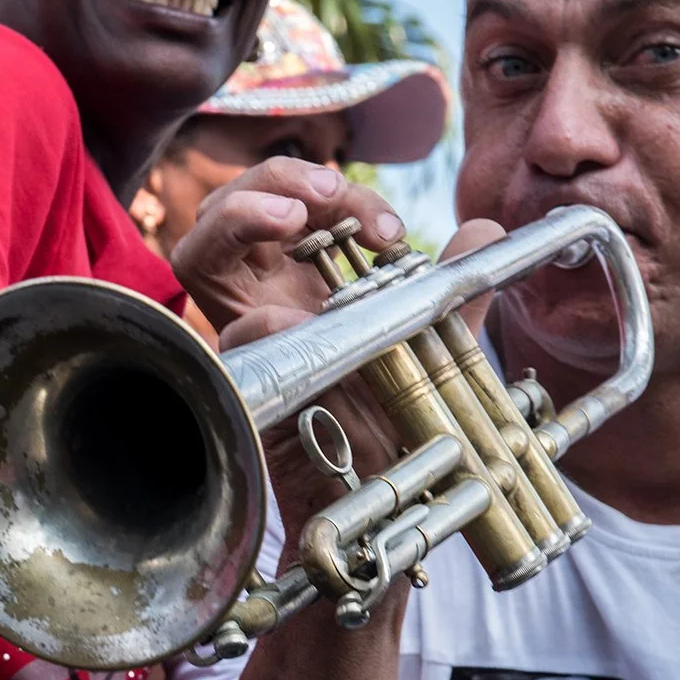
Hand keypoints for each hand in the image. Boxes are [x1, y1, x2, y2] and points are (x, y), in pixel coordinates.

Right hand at [175, 160, 504, 545]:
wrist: (385, 500)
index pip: (285, 204)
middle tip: (324, 193)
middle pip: (225, 209)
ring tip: (291, 214)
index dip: (330, 196)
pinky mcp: (247, 381)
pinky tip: (291, 314)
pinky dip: (259, 319)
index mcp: (298, 280)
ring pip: (196, 252)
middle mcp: (261, 299)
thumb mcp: (434, 347)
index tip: (388, 230)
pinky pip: (231, 337)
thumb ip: (453, 292)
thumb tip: (484, 230)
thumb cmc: (396, 424)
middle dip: (272, 180)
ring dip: (238, 213)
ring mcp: (246, 338)